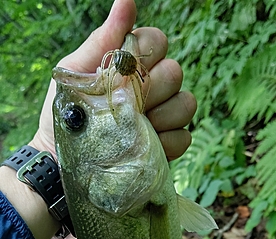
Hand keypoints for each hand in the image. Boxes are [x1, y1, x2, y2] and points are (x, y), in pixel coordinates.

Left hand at [30, 0, 195, 161]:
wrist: (62, 159)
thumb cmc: (68, 113)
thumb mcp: (76, 73)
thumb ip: (102, 41)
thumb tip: (126, 1)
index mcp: (132, 65)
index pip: (158, 42)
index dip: (145, 53)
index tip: (123, 71)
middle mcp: (153, 88)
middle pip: (175, 72)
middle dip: (150, 88)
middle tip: (126, 104)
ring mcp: (164, 117)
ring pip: (186, 103)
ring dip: (162, 116)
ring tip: (134, 128)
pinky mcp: (168, 146)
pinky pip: (184, 137)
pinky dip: (166, 142)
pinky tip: (144, 146)